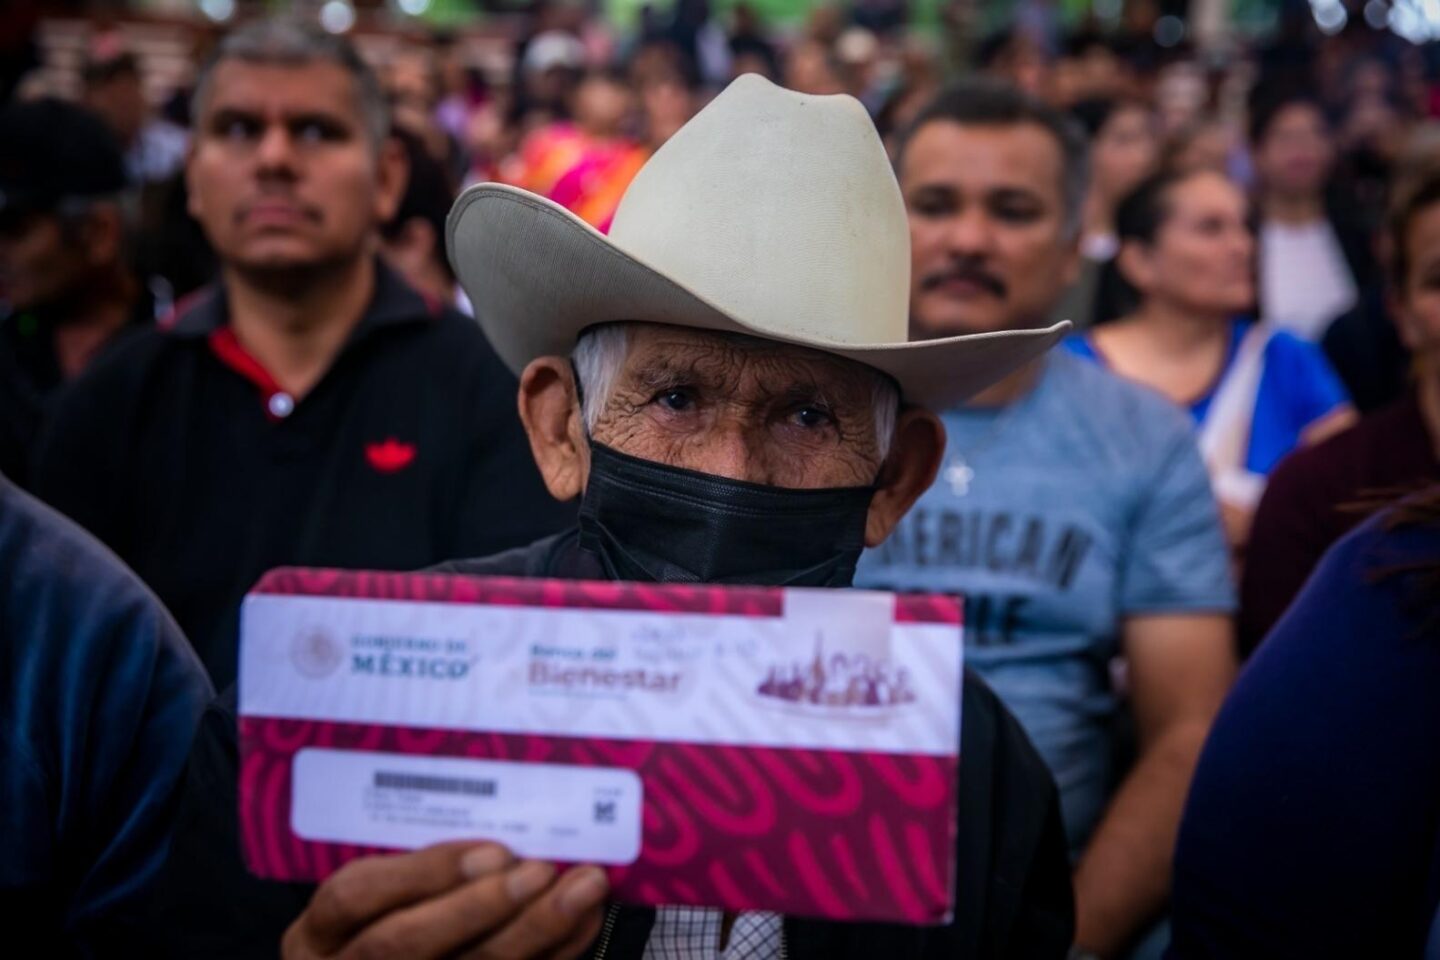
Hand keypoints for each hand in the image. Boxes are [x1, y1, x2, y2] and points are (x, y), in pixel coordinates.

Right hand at [281, 841, 609, 959]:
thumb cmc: (377, 919)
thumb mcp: (370, 894)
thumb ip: (415, 865)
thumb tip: (496, 828)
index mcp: (317, 933)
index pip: (354, 897)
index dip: (423, 872)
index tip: (491, 849)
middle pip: (405, 944)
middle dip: (480, 907)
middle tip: (542, 869)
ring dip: (534, 932)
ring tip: (583, 889)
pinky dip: (552, 954)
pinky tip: (583, 922)